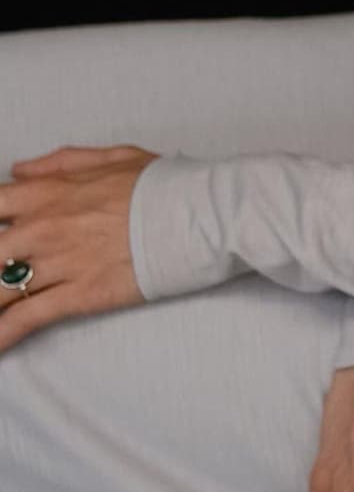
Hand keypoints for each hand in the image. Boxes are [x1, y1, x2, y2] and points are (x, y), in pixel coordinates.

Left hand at [0, 142, 156, 351]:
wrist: (197, 215)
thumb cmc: (162, 184)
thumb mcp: (113, 157)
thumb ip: (60, 162)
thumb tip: (20, 171)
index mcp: (49, 191)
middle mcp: (43, 227)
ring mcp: (57, 263)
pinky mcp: (77, 295)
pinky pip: (26, 318)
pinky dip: (3, 334)